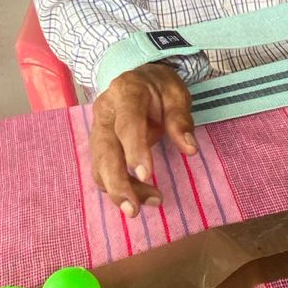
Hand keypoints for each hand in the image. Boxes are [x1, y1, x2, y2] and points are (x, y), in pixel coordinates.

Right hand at [89, 61, 197, 213]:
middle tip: (134, 209)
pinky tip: (136, 199)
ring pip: (100, 164)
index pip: (127, 124)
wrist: (138, 78)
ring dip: (118, 190)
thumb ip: (180, 120)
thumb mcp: (177, 94)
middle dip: (117, 182)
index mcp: (126, 92)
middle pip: (105, 149)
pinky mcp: (98, 145)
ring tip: (140, 207)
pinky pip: (102, 170)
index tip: (146, 175)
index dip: (135, 150)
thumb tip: (190, 149)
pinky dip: (116, 188)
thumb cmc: (160, 88)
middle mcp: (105, 111)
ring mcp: (98, 129)